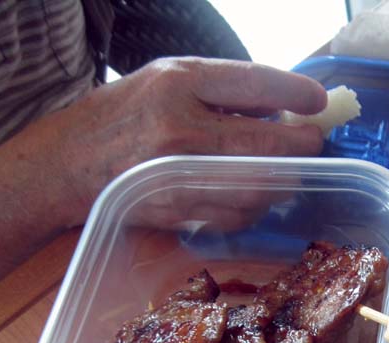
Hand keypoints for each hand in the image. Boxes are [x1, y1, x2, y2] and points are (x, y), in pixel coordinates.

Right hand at [34, 58, 328, 223]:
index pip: (253, 84)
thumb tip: (282, 106)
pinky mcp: (178, 211)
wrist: (69, 162)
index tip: (318, 103)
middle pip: (264, 145)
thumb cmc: (123, 113)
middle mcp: (180, 130)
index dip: (295, 94)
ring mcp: (179, 176)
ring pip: (257, 188)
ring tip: (287, 169)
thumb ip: (221, 89)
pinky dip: (255, 206)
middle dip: (302, 146)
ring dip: (282, 181)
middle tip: (314, 143)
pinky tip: (255, 194)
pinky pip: (237, 216)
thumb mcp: (166, 79)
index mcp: (179, 84)